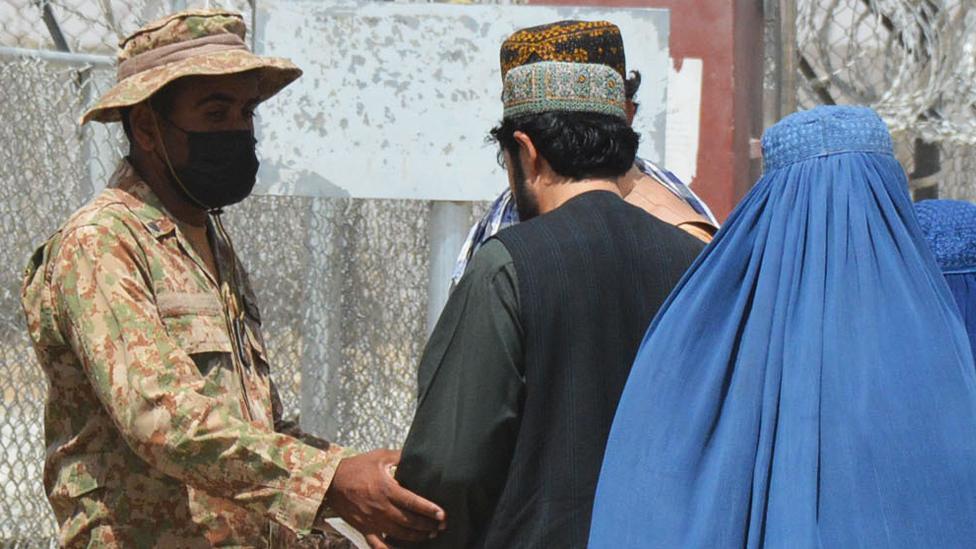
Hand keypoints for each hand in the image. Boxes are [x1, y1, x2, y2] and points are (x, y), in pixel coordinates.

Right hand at [327, 449, 445, 545]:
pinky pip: (377, 545)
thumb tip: (416, 453)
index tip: (442, 515)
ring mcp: (372, 521)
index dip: (429, 510)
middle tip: (440, 527)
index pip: (413, 503)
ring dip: (415, 537)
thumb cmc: (356, 467)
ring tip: (428, 535)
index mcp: (387, 489)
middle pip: (409, 521)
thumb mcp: (379, 456)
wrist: (331, 481)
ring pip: (398, 534)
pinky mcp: (363, 529)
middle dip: (427, 526)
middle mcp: (381, 508)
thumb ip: (399, 456)